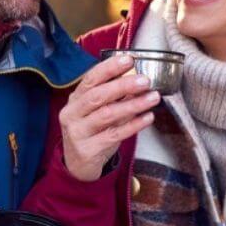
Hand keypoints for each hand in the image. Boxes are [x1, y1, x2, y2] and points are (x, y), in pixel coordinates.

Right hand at [59, 55, 158, 181]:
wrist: (77, 166)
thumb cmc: (91, 132)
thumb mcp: (96, 112)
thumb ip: (113, 97)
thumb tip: (137, 78)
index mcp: (74, 100)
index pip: (90, 79)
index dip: (109, 68)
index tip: (129, 59)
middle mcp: (72, 114)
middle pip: (97, 96)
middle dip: (123, 86)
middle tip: (145, 80)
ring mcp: (78, 133)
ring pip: (107, 115)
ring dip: (133, 105)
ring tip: (153, 97)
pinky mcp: (88, 150)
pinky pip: (114, 135)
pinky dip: (133, 125)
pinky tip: (148, 118)